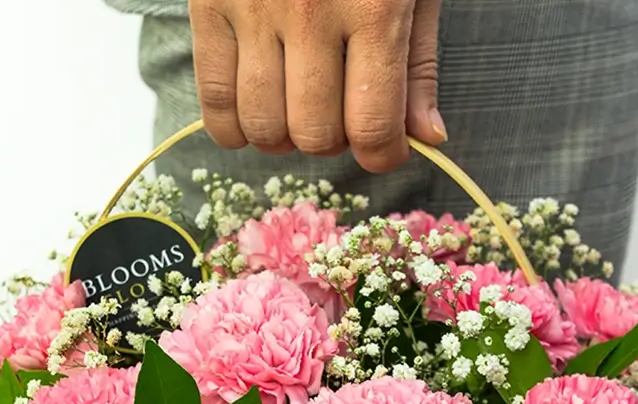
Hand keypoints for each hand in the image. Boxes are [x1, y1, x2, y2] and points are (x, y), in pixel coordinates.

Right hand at [189, 0, 445, 173]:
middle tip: (338, 110)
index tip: (382, 146)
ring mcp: (253, 7)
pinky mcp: (209, 0)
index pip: (373, 129)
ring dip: (285, 134)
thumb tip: (428, 137)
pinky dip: (235, 127)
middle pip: (315, 135)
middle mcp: (310, 13)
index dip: (382, 154)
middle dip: (333, 138)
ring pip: (264, 128)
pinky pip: (213, 102)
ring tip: (296, 105)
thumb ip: (418, 60)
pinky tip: (255, 108)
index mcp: (374, 7)